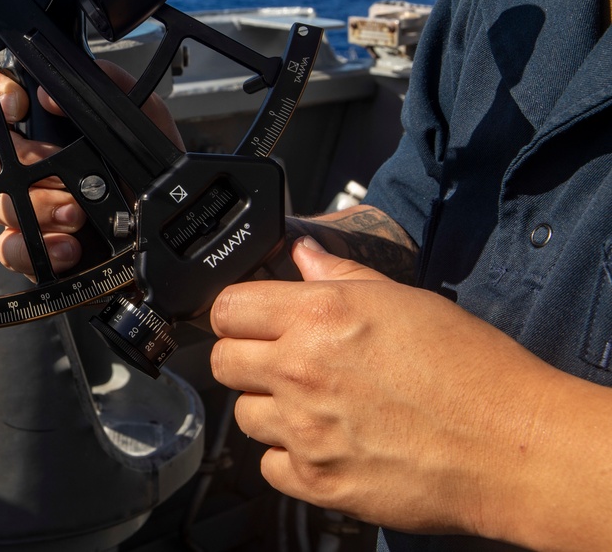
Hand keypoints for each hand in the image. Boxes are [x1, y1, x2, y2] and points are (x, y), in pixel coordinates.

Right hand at [0, 61, 182, 275]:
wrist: (163, 235)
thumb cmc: (152, 180)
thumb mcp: (147, 121)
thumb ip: (116, 85)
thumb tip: (63, 83)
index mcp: (50, 129)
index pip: (0, 100)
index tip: (18, 106)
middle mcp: (31, 165)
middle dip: (19, 158)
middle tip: (60, 168)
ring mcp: (28, 207)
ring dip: (38, 205)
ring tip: (77, 213)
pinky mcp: (32, 248)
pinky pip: (8, 248)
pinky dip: (35, 248)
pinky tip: (68, 246)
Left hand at [210, 236, 561, 538]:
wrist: (510, 445)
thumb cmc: (469, 367)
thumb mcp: (402, 299)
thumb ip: (338, 275)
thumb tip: (301, 252)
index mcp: (317, 316)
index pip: (227, 308)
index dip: (234, 312)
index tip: (246, 319)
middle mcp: (300, 371)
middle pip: (222, 362)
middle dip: (244, 357)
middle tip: (278, 360)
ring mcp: (305, 431)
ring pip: (243, 415)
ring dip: (268, 407)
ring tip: (312, 404)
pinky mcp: (318, 482)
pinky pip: (269, 466)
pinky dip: (288, 457)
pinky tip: (324, 442)